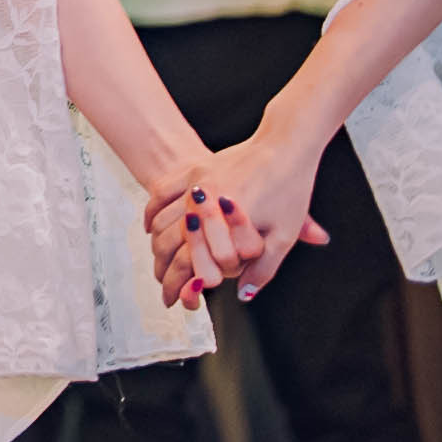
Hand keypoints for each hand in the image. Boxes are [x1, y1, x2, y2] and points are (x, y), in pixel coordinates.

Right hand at [150, 130, 329, 305]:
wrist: (286, 146)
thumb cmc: (290, 189)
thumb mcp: (284, 236)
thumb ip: (263, 269)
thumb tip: (243, 294)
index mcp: (226, 216)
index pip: (197, 257)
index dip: (190, 281)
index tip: (188, 295)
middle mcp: (204, 197)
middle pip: (171, 241)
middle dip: (166, 269)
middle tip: (166, 286)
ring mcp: (196, 181)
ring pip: (162, 219)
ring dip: (157, 245)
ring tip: (160, 262)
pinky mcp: (194, 169)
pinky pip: (160, 192)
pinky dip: (152, 212)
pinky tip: (152, 227)